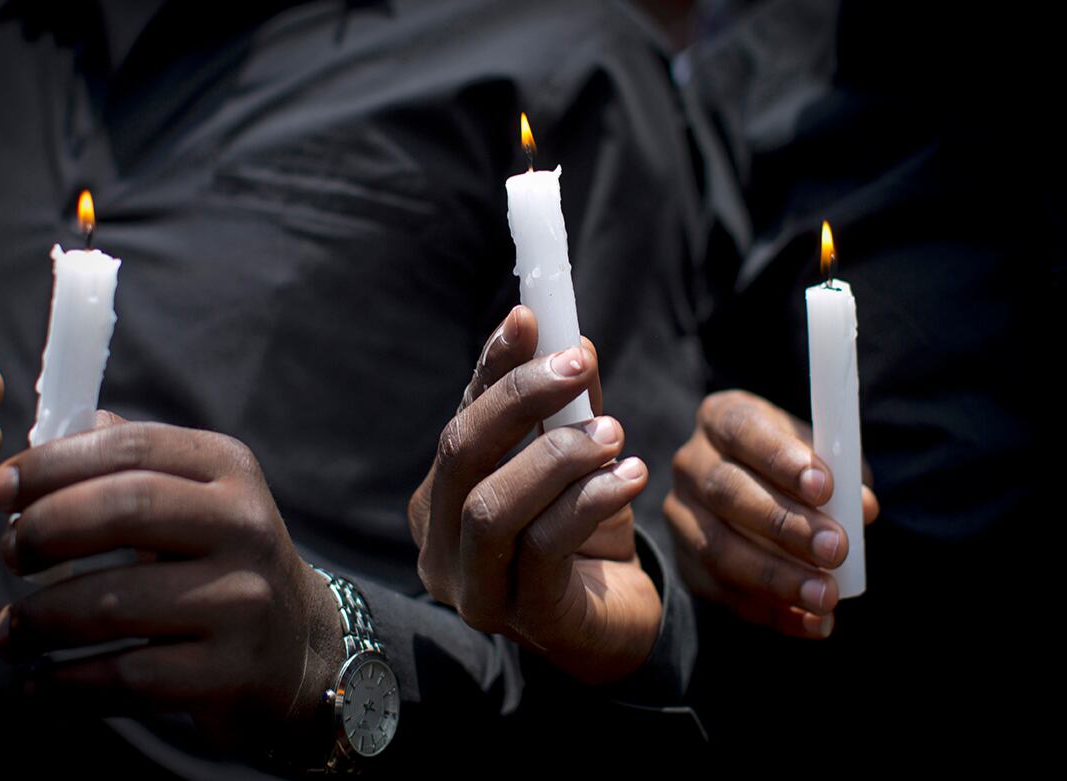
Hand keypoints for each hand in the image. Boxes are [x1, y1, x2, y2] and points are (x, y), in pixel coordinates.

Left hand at [0, 413, 343, 751]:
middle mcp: (245, 527)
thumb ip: (130, 464)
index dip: (52, 465)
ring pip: (112, 603)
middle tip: (8, 555)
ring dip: (38, 619)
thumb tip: (44, 440)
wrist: (297, 647)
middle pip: (124, 510)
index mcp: (230, 470)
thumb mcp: (197, 498)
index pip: (132, 447)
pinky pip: (125, 678)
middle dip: (42, 532)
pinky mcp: (230, 672)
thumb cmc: (220, 562)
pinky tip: (34, 685)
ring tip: (10, 632)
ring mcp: (243, 601)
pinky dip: (63, 685)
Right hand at [408, 305, 661, 684]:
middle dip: (518, 399)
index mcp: (440, 497)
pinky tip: (630, 476)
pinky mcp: (521, 617)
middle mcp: (439, 542)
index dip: (492, 366)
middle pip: (459, 454)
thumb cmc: (583, 536)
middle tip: (577, 365)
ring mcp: (473, 587)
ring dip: (555, 456)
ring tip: (613, 434)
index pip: (461, 418)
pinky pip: (543, 548)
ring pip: (491, 506)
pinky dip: (587, 501)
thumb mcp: (576, 463)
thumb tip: (575, 343)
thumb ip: (569, 409)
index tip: (529, 317)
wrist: (614, 625)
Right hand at [664, 390, 878, 637]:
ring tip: (826, 596)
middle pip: (727, 492)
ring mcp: (681, 514)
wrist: (754, 495)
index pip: (742, 430)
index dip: (780, 459)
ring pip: (718, 549)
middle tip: (835, 549)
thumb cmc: (795, 469)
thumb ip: (842, 476)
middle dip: (784, 525)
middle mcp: (691, 463)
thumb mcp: (818, 456)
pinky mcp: (685, 562)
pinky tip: (812, 623)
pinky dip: (770, 612)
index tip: (824, 487)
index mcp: (721, 418)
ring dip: (776, 576)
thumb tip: (861, 509)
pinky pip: (722, 593)